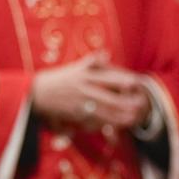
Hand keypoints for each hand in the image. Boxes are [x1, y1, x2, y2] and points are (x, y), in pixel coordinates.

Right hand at [31, 52, 152, 129]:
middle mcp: (84, 87)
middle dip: (126, 101)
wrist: (36, 93)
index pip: (109, 77)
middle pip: (109, 95)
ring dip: (120, 115)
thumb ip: (92, 61)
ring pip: (104, 110)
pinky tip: (117, 125)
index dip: (124, 81)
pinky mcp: (75, 113)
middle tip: (141, 104)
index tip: (137, 84)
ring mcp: (80, 101)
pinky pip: (93, 120)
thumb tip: (106, 53)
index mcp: (86, 74)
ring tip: (135, 118)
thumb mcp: (75, 67)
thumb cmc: (59, 79)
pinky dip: (106, 122)